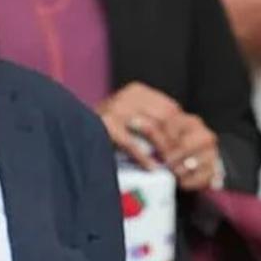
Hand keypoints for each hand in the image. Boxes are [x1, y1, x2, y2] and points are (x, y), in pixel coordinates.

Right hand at [96, 82, 220, 188]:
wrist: (73, 131)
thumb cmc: (108, 132)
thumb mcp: (133, 120)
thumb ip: (154, 123)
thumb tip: (181, 139)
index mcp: (138, 92)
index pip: (170, 108)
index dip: (181, 130)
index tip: (187, 149)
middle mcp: (127, 96)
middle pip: (165, 117)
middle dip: (175, 141)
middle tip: (181, 161)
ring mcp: (115, 108)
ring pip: (151, 128)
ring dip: (163, 149)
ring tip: (170, 166)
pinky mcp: (106, 124)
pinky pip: (132, 143)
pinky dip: (144, 157)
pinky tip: (152, 168)